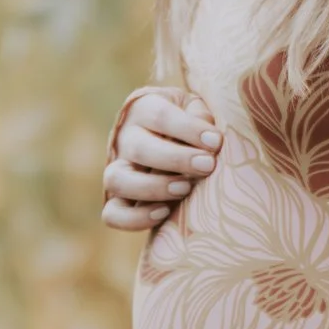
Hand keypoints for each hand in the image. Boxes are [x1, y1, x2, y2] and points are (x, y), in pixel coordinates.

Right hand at [102, 88, 220, 231]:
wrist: (172, 144)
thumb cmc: (191, 123)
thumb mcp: (197, 110)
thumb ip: (203, 118)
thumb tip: (210, 140)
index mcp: (144, 110)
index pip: (160, 116)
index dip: (188, 129)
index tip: (215, 141)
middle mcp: (125, 139)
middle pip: (138, 148)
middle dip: (176, 159)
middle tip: (207, 165)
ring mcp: (117, 170)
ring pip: (117, 180)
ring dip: (153, 187)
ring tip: (185, 189)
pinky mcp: (117, 200)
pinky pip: (112, 214)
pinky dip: (134, 218)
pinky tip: (164, 213)